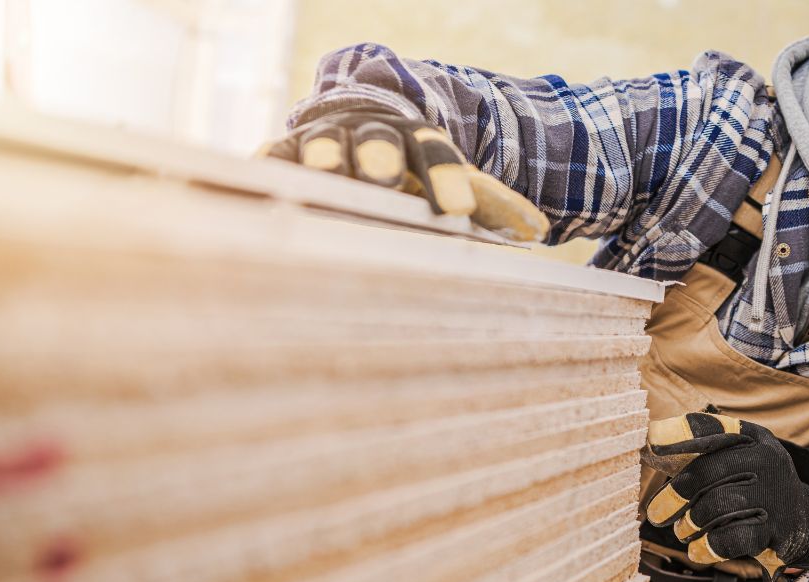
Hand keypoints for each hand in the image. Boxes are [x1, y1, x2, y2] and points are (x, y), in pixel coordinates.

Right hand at [260, 110, 548, 241]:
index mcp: (420, 141)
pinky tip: (268, 178)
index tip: (456, 210)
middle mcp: (373, 134)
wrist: (357, 123)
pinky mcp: (286, 150)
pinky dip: (271, 163)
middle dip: (384, 155)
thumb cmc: (412, 170)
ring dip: (328, 154)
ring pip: (326, 142)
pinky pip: (275, 154)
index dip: (447, 179)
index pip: (438, 155)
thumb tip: (540, 230)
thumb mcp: (450, 180)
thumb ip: (492, 203)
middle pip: (380, 141)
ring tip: (328, 172)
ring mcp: (327, 139)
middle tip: (388, 177)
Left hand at [642, 412, 808, 581]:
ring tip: (684, 531)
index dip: (679, 435)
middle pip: (706, 473)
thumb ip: (700, 451)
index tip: (651, 443)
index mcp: (753, 438)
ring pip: (715, 507)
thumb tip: (650, 442)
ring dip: (690, 523)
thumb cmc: (754, 488)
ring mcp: (774, 494)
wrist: (803, 524)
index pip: (712, 429)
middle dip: (675, 496)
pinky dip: (707, 547)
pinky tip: (699, 550)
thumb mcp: (738, 460)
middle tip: (657, 514)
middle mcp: (766, 460)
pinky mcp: (778, 529)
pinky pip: (731, 538)